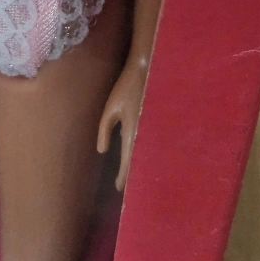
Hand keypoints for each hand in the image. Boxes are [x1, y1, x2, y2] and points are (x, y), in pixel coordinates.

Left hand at [97, 58, 148, 191]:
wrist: (148, 71)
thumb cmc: (125, 88)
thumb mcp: (110, 108)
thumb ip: (104, 130)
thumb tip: (101, 151)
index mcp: (132, 131)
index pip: (127, 160)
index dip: (123, 175)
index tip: (119, 188)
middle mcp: (145, 133)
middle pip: (139, 162)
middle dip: (133, 176)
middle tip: (128, 189)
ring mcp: (154, 129)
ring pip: (148, 155)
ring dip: (141, 166)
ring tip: (136, 178)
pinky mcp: (158, 123)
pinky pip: (153, 144)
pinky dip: (148, 154)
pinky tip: (144, 159)